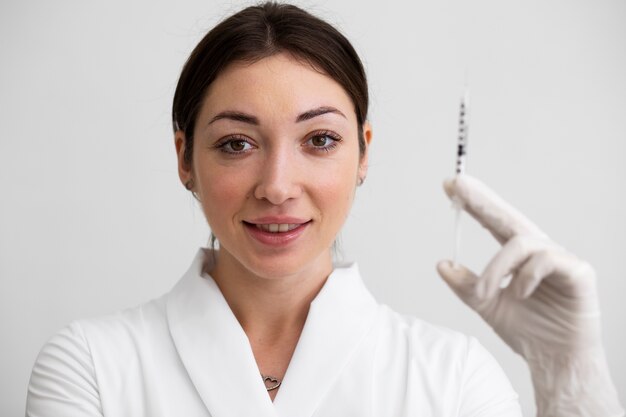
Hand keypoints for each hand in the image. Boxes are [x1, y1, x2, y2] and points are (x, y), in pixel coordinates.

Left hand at [436, 175, 623, 416]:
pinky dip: (525, 276)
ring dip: (495, 268)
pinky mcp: (578, 271)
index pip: (493, 222)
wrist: (554, 360)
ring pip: (520, 243)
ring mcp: (560, 258)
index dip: (473, 203)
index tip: (450, 186)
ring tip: (485, 294)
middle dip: (481, 199)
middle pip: (508, 216)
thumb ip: (466, 285)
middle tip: (457, 184)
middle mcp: (538, 250)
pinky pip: (547, 259)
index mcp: (517, 256)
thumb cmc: (526, 331)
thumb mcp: (486, 305)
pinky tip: (519, 293)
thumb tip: (442, 263)